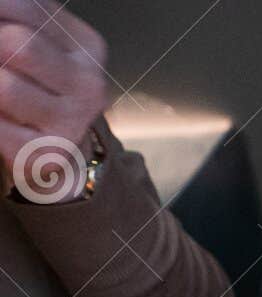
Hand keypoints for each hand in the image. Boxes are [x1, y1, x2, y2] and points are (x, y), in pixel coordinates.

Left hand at [0, 2, 108, 191]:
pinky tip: (1, 116)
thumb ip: (18, 17)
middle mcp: (88, 84)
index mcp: (86, 46)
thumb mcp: (39, 41)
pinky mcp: (51, 152)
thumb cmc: (39, 85)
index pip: (25, 8)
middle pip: (18, 45)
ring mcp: (74, 121)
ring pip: (5, 88)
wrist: (59, 145)